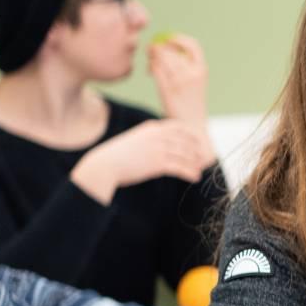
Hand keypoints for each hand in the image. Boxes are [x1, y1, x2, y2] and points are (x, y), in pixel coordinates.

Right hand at [70, 119, 216, 203]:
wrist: (103, 165)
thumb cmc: (117, 156)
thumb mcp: (135, 141)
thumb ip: (150, 140)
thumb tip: (164, 146)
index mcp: (151, 128)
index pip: (178, 127)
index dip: (190, 135)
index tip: (197, 143)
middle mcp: (157, 136)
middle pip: (186, 141)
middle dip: (196, 151)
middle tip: (202, 160)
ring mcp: (159, 149)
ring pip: (186, 155)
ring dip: (195, 164)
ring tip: (200, 171)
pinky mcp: (158, 163)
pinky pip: (181, 168)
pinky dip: (190, 173)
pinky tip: (195, 178)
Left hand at [148, 34, 209, 125]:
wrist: (190, 125)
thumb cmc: (190, 103)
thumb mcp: (195, 82)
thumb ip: (185, 66)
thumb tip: (166, 47)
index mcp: (202, 70)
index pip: (193, 46)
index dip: (180, 39)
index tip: (169, 40)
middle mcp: (192, 74)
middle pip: (172, 50)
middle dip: (159, 47)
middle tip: (152, 50)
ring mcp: (180, 82)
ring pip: (161, 58)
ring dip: (153, 57)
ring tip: (152, 63)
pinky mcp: (167, 89)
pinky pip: (155, 69)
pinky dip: (151, 67)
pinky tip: (150, 72)